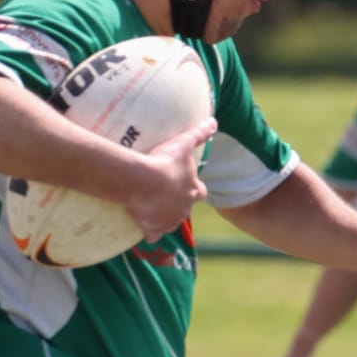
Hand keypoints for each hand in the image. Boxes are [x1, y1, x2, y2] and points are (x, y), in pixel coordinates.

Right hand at [124, 119, 216, 239]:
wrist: (142, 181)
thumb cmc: (165, 162)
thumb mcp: (184, 143)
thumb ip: (200, 133)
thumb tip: (215, 121)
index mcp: (194, 191)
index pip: (200, 192)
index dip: (194, 188)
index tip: (185, 183)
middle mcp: (185, 210)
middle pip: (185, 209)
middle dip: (177, 203)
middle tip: (163, 194)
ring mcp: (169, 222)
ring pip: (170, 223)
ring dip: (163, 217)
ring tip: (150, 207)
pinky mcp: (153, 230)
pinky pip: (153, 236)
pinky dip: (149, 232)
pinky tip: (141, 225)